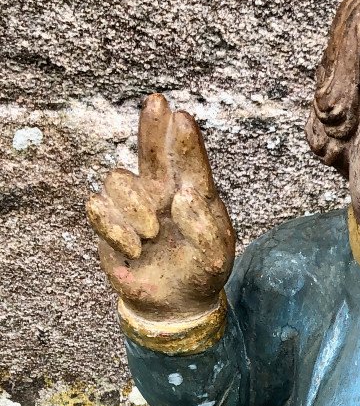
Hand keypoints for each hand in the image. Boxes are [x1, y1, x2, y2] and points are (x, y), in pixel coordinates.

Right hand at [86, 93, 234, 323]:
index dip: (181, 140)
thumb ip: (204, 227)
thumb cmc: (201, 271)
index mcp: (191, 193)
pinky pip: (98, 208)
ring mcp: (133, 206)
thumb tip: (182, 196)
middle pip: (149, 151)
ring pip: (118, 179)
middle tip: (156, 102)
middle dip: (151, 127)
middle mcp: (160, 192)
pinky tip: (135, 248)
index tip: (181, 117)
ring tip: (152, 233)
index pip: (187, 161)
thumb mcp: (215, 255)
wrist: (175, 303)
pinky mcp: (110, 224)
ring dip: (135, 207)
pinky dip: (116, 229)